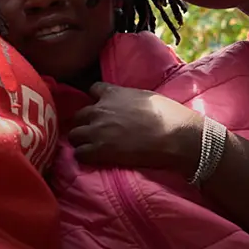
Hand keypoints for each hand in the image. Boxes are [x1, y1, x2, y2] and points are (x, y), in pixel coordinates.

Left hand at [67, 81, 202, 171]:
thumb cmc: (167, 114)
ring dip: (81, 140)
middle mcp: (100, 110)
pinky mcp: (100, 150)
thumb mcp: (145, 96)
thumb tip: (126, 104)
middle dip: (84, 123)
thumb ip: (127, 98)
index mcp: (113, 93)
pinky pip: (80, 153)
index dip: (95, 99)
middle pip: (78, 115)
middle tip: (94, 132)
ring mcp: (97, 130)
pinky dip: (83, 156)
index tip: (100, 107)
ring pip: (74, 134)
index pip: (92, 89)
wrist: (174, 135)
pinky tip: (92, 158)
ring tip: (91, 147)